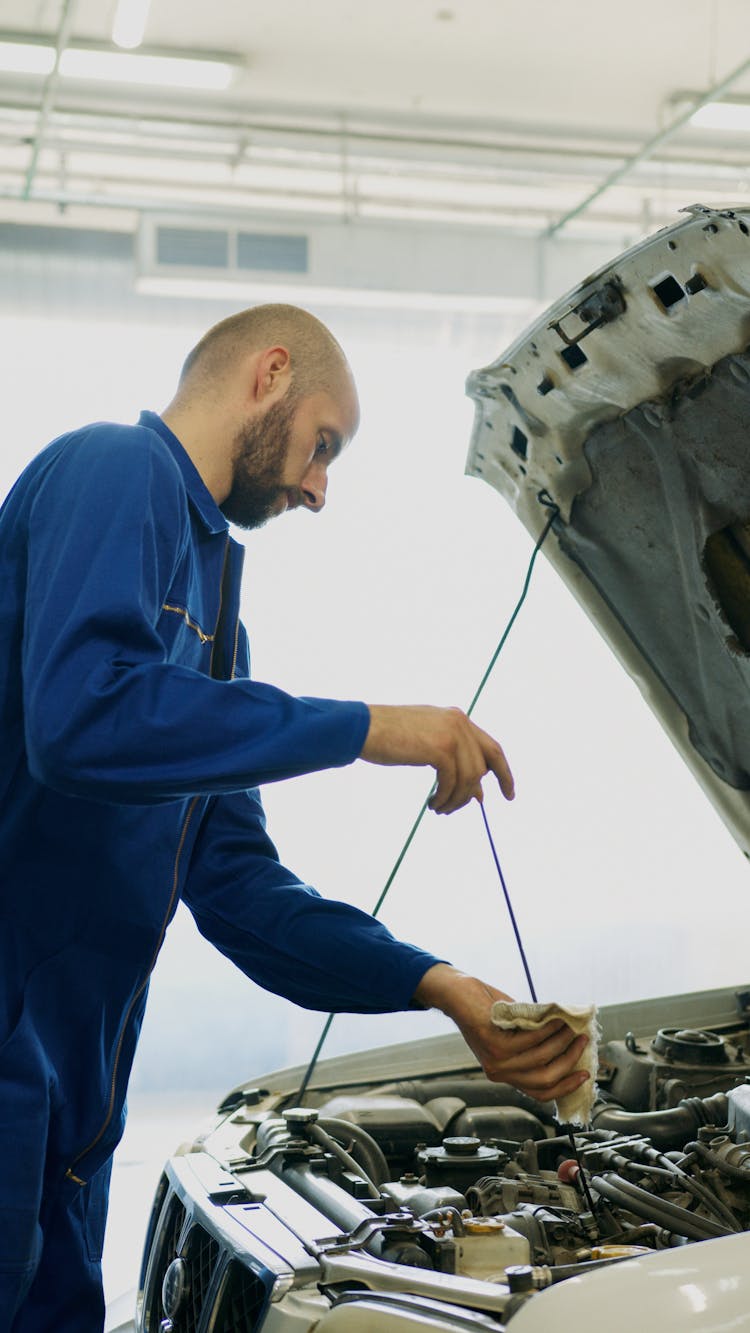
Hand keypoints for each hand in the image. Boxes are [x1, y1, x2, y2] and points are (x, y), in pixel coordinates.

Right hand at [361, 704, 513, 813]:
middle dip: (482, 788)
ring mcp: (452, 734)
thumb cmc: (389, 737)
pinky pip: (453, 782)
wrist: (364, 728)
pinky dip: (445, 798)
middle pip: (486, 763)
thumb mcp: (427, 743)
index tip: (509, 793)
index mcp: (457, 718)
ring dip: (456, 799)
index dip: (503, 772)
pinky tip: (433, 804)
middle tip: (478, 807)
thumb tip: (478, 789)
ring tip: (440, 809)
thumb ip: (452, 758)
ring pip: (469, 777)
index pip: (491, 747)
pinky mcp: (440, 748)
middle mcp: (459, 722)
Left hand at [414, 964, 589, 1102]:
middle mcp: (499, 1072)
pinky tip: (555, 1017)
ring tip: (571, 1026)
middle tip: (583, 1042)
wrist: (457, 996)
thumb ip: (536, 1044)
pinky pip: (529, 1038)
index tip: (585, 1074)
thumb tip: (572, 1042)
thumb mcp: (513, 1035)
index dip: (566, 1086)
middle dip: (570, 1061)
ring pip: (540, 1058)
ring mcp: (495, 1058)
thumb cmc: (488, 1012)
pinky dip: (548, 1028)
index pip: (540, 1093)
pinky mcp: (492, 1041)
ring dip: (562, 1041)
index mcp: (506, 1074)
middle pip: (544, 1078)